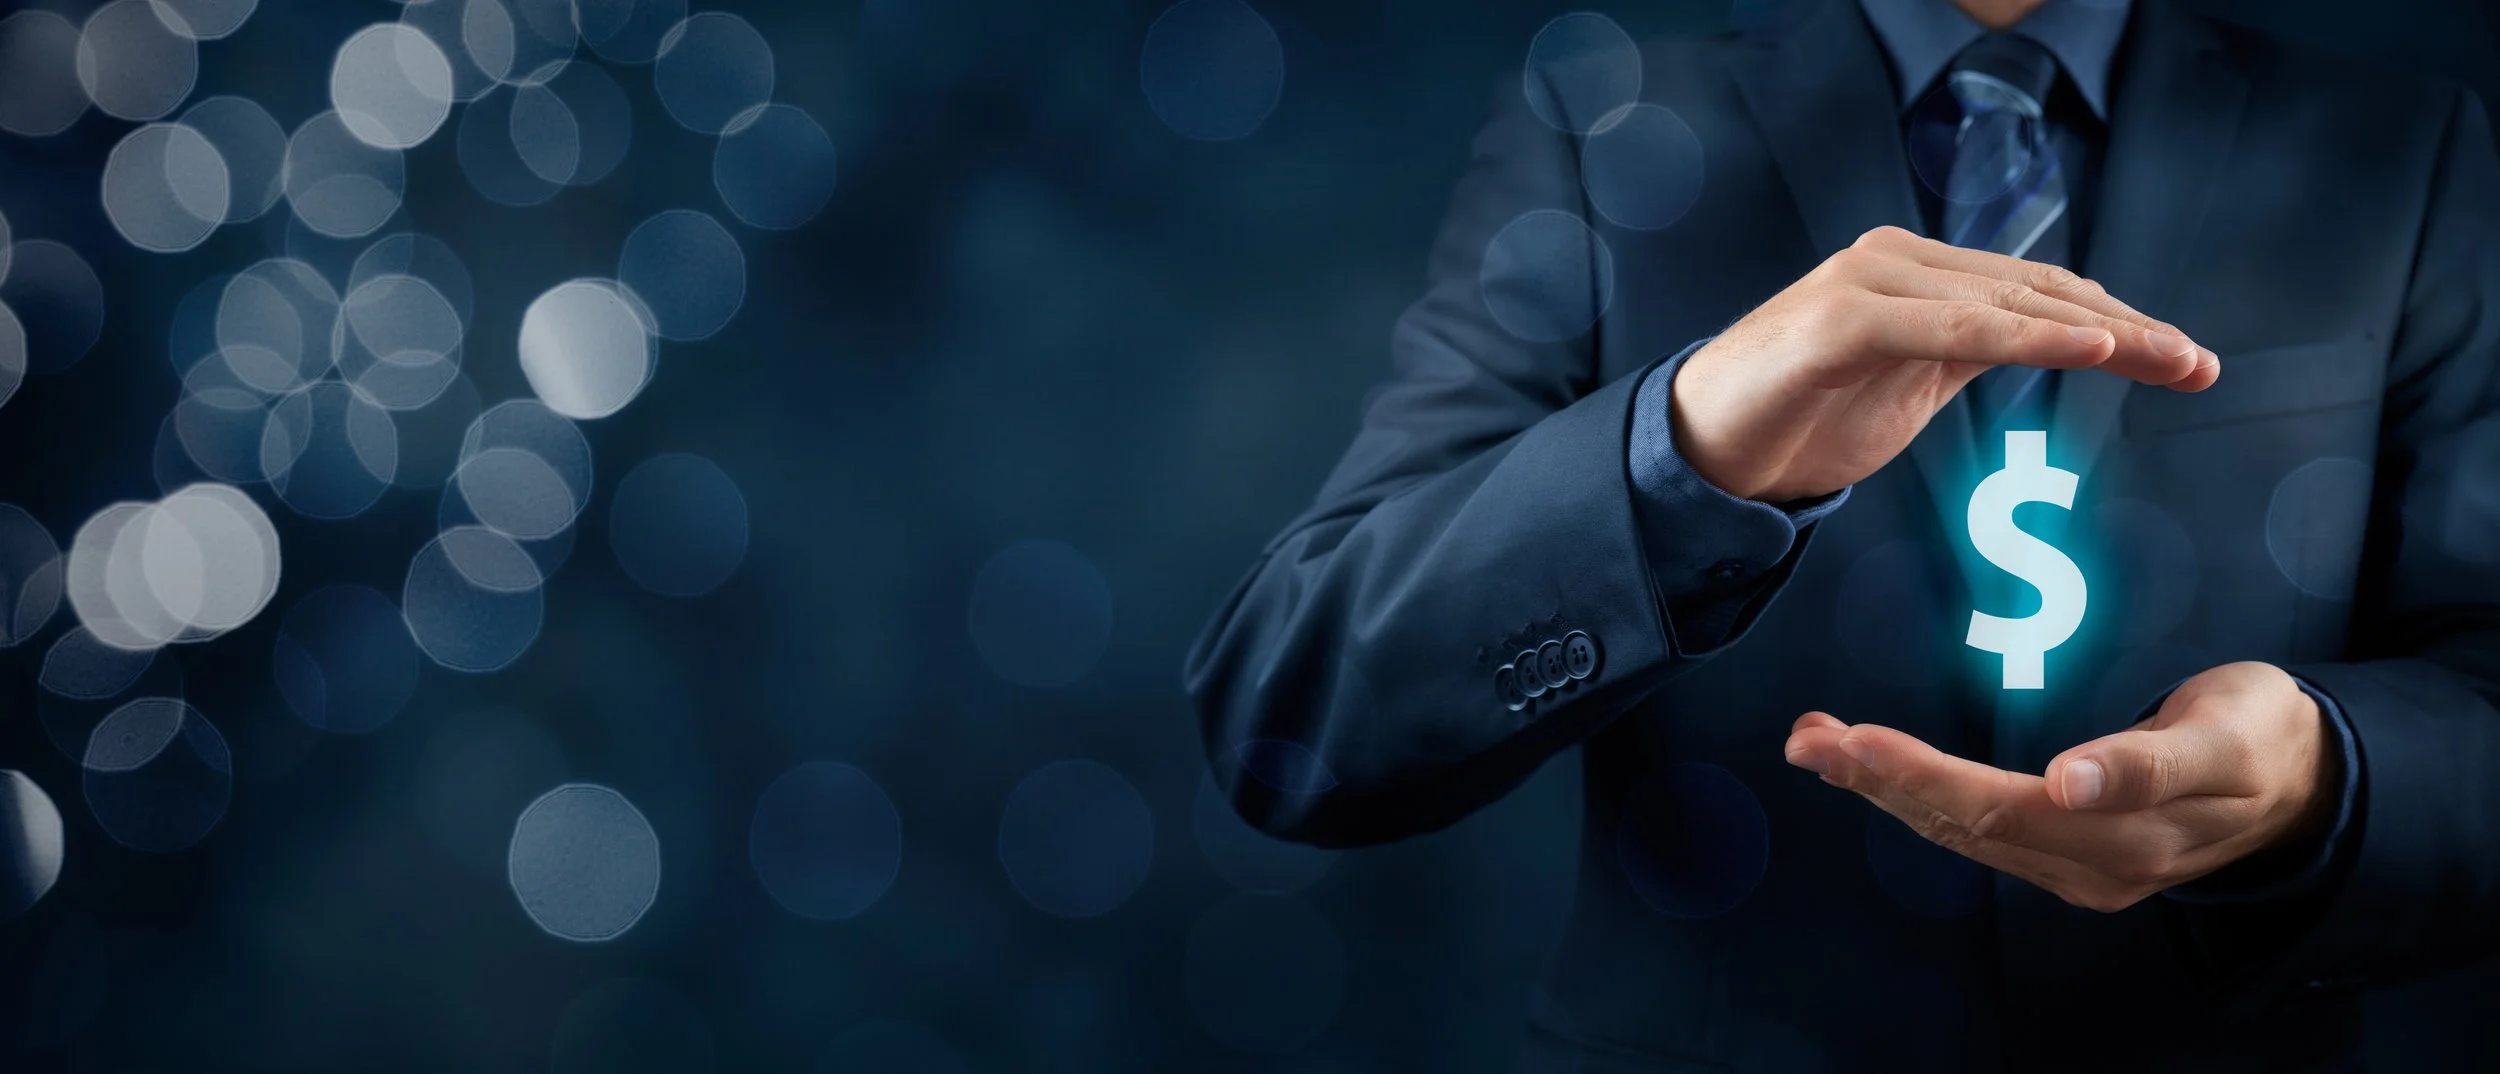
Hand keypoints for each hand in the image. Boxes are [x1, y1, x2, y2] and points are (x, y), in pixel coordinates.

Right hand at [1671, 226, 2220, 502]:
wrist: (1701, 453)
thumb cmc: (1800, 418)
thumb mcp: (1908, 385)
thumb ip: (1968, 353)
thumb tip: (2052, 345)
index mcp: (1917, 273)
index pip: (2037, 290)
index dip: (2119, 322)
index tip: (2186, 362)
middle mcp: (1897, 261)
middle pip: (2036, 288)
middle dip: (2129, 328)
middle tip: (2199, 365)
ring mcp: (1869, 282)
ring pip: (2004, 301)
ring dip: (2096, 330)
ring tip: (2165, 358)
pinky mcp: (1843, 319)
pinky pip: (1953, 325)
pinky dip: (2025, 334)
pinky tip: (2086, 347)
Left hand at [1781, 662, 2338, 912]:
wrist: (2303, 780)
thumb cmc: (2260, 734)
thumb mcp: (2226, 734)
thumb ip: (2153, 761)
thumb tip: (2074, 780)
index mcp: (2126, 834)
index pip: (1995, 809)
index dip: (1918, 776)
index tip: (1852, 742)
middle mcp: (2091, 864)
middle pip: (1961, 825)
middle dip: (1876, 781)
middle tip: (1806, 738)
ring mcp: (2078, 869)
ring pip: (1960, 832)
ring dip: (1883, 791)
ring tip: (1817, 745)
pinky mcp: (2071, 859)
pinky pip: (1978, 832)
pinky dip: (1918, 798)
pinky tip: (1875, 772)